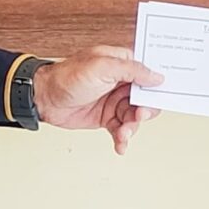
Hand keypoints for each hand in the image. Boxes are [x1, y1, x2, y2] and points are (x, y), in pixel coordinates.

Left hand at [34, 46, 163, 154]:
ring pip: (135, 117)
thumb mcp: (101, 66)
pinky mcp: (106, 117)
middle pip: (146, 99)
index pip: (149, 73)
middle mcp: (120, 82)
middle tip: (138, 116)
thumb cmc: (67, 77)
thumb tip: (156, 76)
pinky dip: (123, 138)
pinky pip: (122, 129)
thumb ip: (131, 70)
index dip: (157, 85)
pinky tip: (121, 144)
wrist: (44, 98)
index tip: (163, 96)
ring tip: (123, 133)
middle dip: (145, 110)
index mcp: (121, 64)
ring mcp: (114, 101)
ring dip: (132, 127)